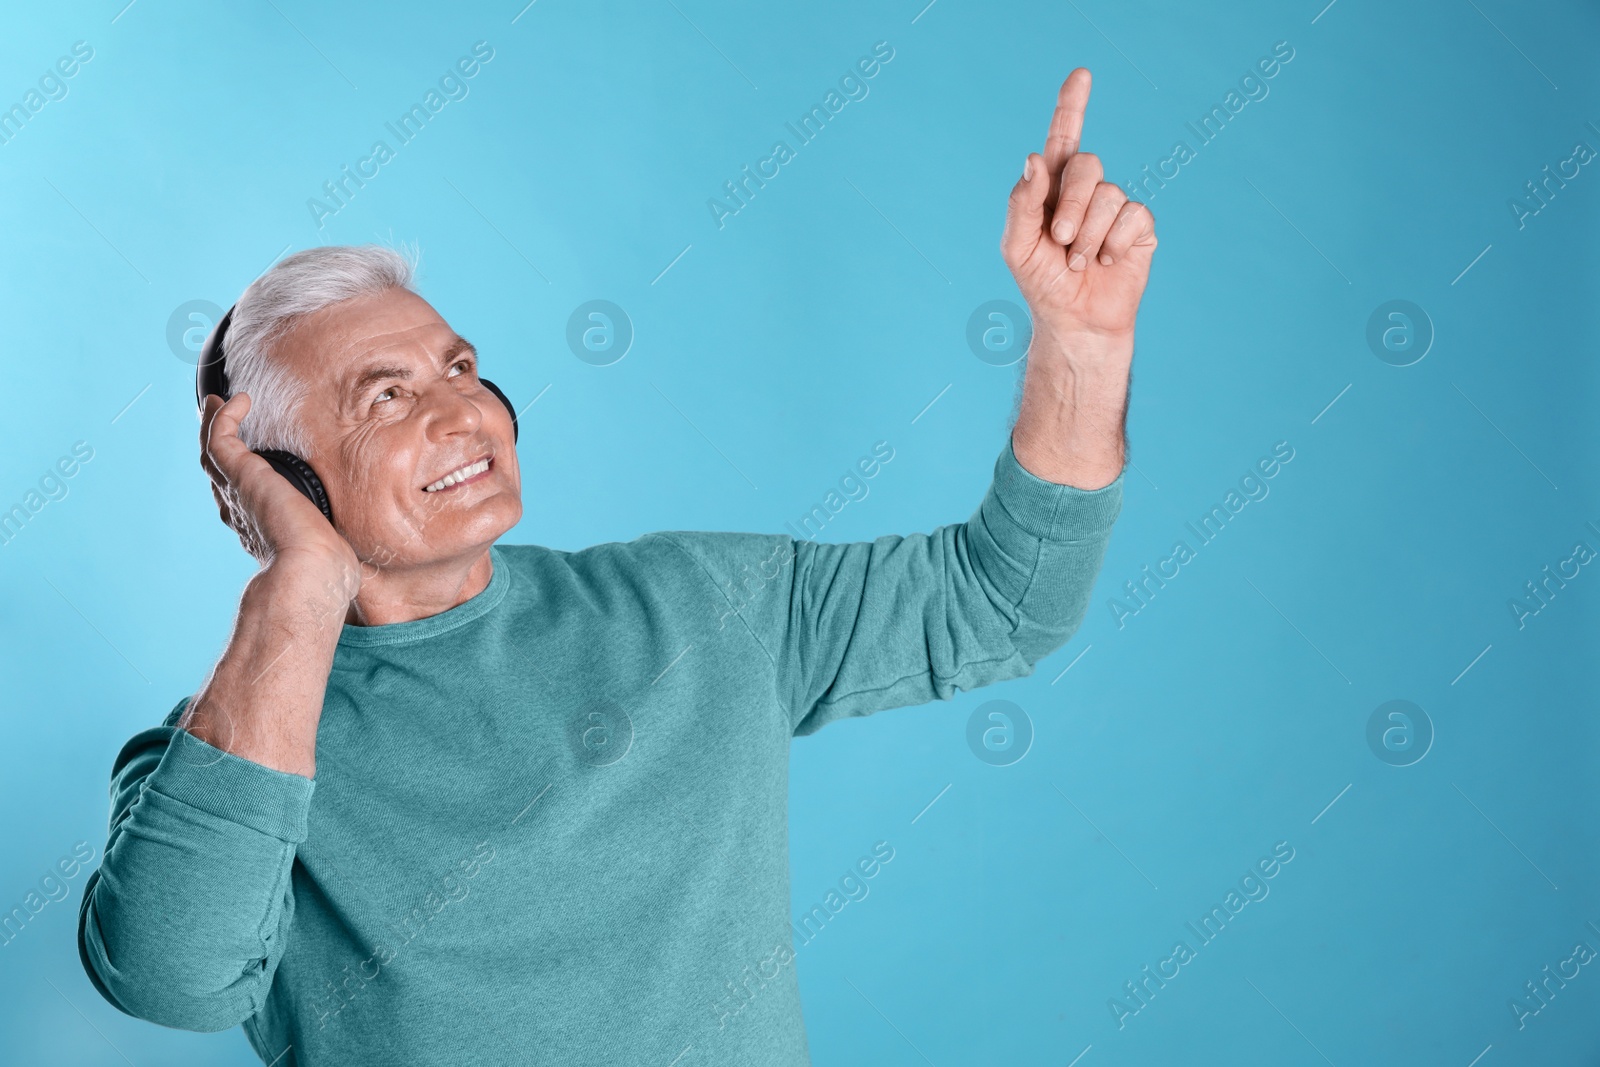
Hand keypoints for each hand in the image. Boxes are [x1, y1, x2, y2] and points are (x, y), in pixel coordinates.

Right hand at [200, 392, 361, 600]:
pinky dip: (224, 417)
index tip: (246, 461)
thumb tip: (349, 550)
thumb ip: (331, 543)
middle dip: (217, 449)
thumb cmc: (327, 572)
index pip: (241, 500)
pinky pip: (219, 439)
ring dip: (212, 425)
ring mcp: (238, 494)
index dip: (238, 479)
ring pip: (212, 454)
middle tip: (219, 422)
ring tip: (218, 402)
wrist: (311, 573)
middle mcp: (241, 513)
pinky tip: (240, 400)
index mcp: (260, 530)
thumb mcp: (329, 550)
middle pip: (219, 474)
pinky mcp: (242, 476)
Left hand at [1002, 68, 1156, 362]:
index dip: (1072, 105)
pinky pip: (1133, 216)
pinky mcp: (1140, 227)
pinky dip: (1113, 243)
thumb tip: (1034, 158)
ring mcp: (1115, 207)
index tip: (1081, 74)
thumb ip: (1022, 202)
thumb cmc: (1042, 283)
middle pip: (1087, 165)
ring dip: (1089, 235)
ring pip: (1109, 194)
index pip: (1063, 137)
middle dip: (1071, 205)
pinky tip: (1106, 261)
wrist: (1074, 321)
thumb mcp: (1018, 245)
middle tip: (1061, 241)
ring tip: (1079, 261)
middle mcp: (1087, 190)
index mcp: (1053, 188)